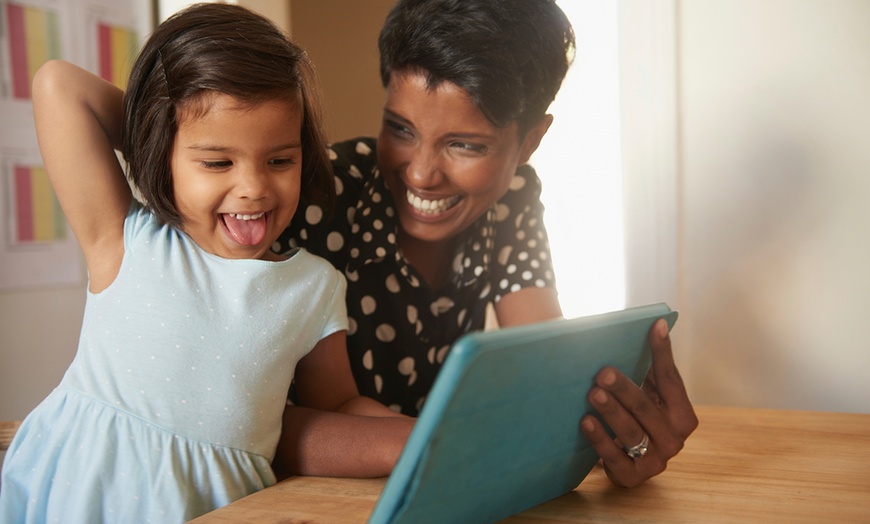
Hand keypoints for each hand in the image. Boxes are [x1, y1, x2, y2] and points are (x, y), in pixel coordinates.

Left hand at [580, 318, 697, 486]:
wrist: (624, 460)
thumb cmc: (636, 418)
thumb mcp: (649, 394)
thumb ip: (651, 368)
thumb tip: (653, 324)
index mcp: (682, 414)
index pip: (671, 380)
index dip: (662, 352)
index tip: (653, 326)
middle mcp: (674, 439)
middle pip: (646, 408)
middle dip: (624, 388)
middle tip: (603, 372)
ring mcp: (656, 460)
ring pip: (631, 431)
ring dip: (611, 411)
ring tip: (593, 393)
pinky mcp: (633, 476)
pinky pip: (615, 456)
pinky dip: (600, 438)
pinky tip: (585, 421)